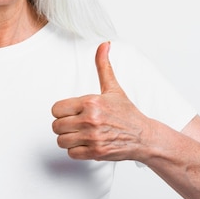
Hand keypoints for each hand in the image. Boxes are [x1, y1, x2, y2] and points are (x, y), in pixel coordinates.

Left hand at [51, 41, 150, 160]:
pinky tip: (86, 144)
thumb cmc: (126, 113)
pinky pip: (71, 153)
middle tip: (76, 124)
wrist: (143, 136)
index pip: (56, 109)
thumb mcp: (113, 88)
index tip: (72, 112)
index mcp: (90, 102)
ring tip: (80, 134)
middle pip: (56, 126)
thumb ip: (104, 66)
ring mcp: (93, 137)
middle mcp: (90, 119)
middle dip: (64, 126)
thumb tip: (104, 44)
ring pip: (61, 140)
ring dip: (69, 139)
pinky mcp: (96, 152)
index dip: (62, 111)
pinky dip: (76, 151)